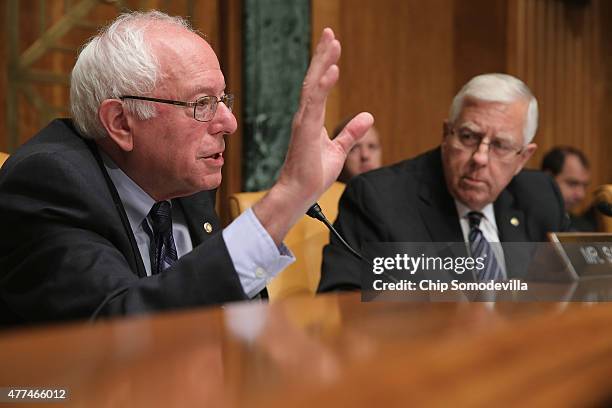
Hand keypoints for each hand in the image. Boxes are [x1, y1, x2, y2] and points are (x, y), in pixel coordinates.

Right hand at [253, 28, 373, 244]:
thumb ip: (352, 132)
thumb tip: (368, 116)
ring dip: (323, 63)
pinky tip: (332, 69)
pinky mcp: (305, 130)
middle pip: (314, 78)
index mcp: (312, 119)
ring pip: (313, 85)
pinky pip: (314, 103)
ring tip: (332, 42)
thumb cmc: (313, 174)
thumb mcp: (339, 150)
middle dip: (322, 55)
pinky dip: (323, 85)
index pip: (318, 86)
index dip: (325, 64)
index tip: (332, 44)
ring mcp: (304, 121)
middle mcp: (306, 115)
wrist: (300, 193)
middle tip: (330, 32)